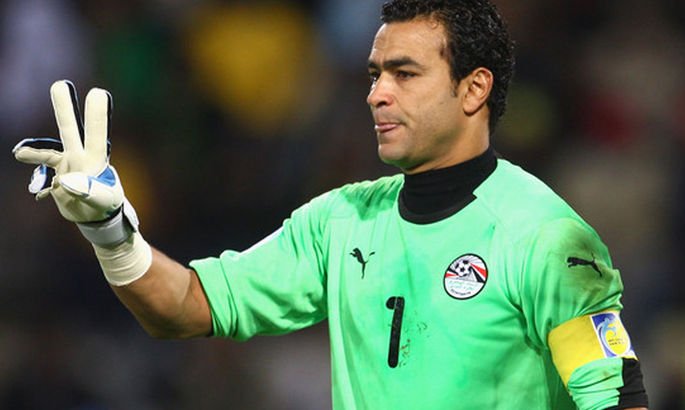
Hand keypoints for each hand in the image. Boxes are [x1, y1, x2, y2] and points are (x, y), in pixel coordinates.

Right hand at [13, 80, 123, 222]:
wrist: (95, 213)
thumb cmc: (105, 203)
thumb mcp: (103, 199)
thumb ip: (88, 191)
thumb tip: (65, 180)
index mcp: (97, 158)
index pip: (97, 133)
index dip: (97, 114)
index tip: (98, 92)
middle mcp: (81, 155)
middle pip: (71, 128)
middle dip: (64, 107)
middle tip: (60, 83)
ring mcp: (69, 162)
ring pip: (50, 150)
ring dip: (36, 149)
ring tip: (20, 153)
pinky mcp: (58, 172)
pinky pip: (43, 164)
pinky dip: (33, 161)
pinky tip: (20, 155)